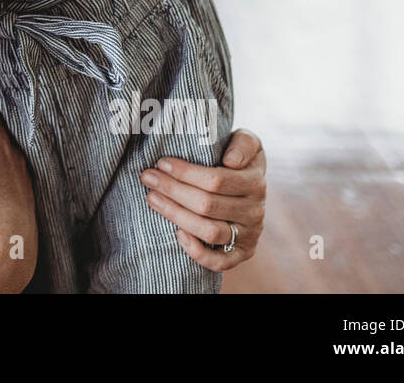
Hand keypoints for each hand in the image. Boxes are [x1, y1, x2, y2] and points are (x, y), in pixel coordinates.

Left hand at [140, 127, 265, 271]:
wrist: (248, 185)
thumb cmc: (237, 158)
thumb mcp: (246, 142)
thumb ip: (243, 144)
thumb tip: (231, 161)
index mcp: (255, 182)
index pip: (216, 180)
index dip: (186, 172)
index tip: (162, 162)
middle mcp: (255, 211)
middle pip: (207, 205)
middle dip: (172, 190)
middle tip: (148, 177)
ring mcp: (249, 235)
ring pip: (209, 231)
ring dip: (176, 215)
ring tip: (152, 198)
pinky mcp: (241, 254)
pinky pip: (220, 262)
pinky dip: (197, 251)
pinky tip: (177, 233)